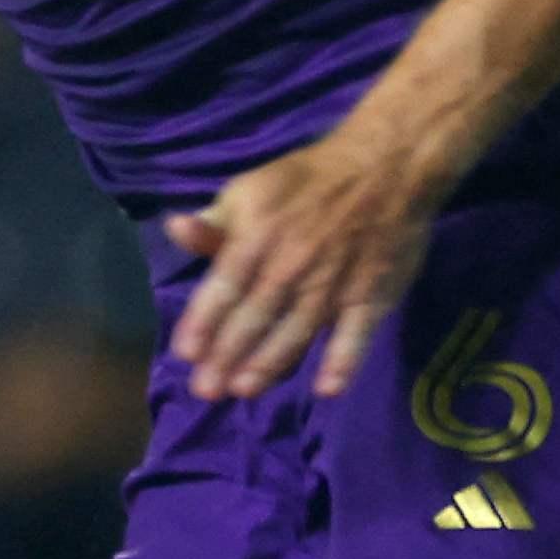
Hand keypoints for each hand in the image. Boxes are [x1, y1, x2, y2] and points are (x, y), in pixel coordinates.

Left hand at [162, 118, 453, 401]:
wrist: (384, 167)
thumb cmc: (308, 182)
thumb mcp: (252, 189)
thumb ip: (216, 222)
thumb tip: (175, 229)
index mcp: (258, 238)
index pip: (224, 286)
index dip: (203, 321)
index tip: (185, 354)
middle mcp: (291, 267)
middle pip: (254, 317)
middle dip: (226, 356)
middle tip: (205, 391)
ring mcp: (333, 285)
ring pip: (296, 332)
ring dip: (269, 364)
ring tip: (245, 390)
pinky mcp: (370, 296)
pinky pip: (357, 334)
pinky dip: (344, 361)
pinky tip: (328, 389)